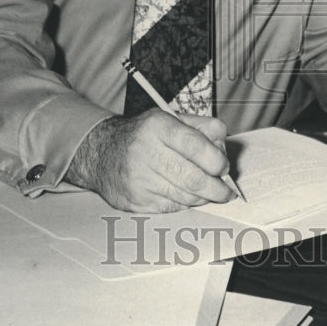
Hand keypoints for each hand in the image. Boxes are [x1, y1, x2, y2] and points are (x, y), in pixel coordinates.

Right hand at [64, 109, 234, 211]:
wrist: (101, 152)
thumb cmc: (144, 135)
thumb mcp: (170, 118)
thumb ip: (202, 127)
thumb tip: (223, 148)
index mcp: (158, 126)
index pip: (196, 146)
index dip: (217, 160)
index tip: (224, 167)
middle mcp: (145, 152)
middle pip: (193, 178)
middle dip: (217, 188)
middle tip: (225, 189)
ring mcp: (139, 180)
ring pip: (185, 197)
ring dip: (203, 197)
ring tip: (208, 192)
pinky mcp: (135, 201)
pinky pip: (172, 207)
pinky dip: (185, 204)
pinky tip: (186, 195)